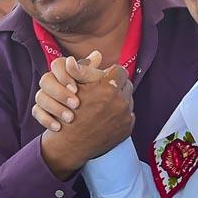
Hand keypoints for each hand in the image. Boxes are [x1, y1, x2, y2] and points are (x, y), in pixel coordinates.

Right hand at [37, 53, 135, 179]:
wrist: (71, 144)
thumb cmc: (68, 113)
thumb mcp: (75, 88)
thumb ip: (87, 69)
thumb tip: (97, 53)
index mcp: (108, 88)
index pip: (120, 71)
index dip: (111, 73)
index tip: (106, 76)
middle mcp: (120, 102)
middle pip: (126, 85)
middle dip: (117, 86)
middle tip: (106, 90)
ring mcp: (125, 117)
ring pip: (128, 100)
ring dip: (119, 100)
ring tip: (106, 104)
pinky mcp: (127, 129)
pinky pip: (128, 115)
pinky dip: (120, 115)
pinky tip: (108, 117)